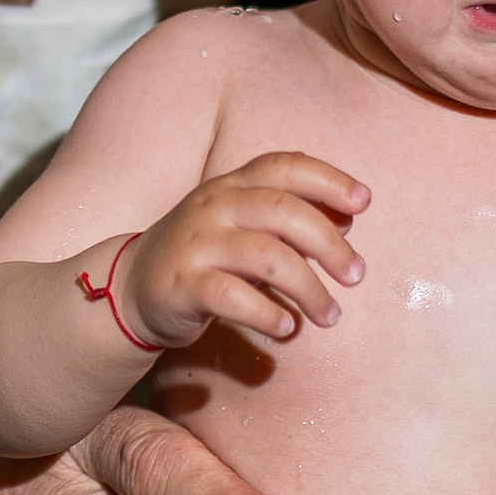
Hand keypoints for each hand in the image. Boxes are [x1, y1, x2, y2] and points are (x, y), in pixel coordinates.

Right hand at [116, 152, 367, 348]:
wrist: (130, 287)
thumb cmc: (203, 255)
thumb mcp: (244, 225)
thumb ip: (290, 219)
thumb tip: (348, 217)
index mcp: (232, 185)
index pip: (284, 166)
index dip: (328, 179)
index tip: (364, 201)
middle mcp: (214, 206)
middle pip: (283, 212)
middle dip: (329, 244)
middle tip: (356, 275)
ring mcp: (196, 244)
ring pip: (265, 256)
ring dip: (309, 288)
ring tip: (331, 315)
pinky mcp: (183, 285)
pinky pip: (232, 296)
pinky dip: (267, 313)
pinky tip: (289, 328)